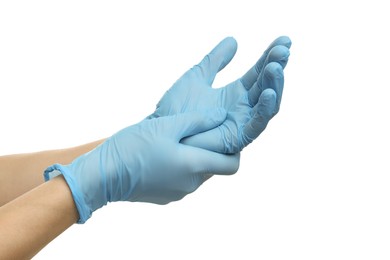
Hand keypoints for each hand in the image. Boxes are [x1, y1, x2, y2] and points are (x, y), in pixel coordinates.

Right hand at [44, 109, 238, 222]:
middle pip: (214, 168)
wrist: (103, 176)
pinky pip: (181, 180)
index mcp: (194, 166)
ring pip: (197, 173)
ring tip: (176, 140)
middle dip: (211, 151)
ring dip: (193, 158)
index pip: (232, 165)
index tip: (225, 135)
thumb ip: (198, 120)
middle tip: (197, 131)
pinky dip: (179, 167)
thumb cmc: (133, 147)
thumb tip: (222, 115)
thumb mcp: (167, 125)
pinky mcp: (165, 196)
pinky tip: (163, 154)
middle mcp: (190, 184)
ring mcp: (177, 193)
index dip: (234, 150)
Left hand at [147, 36, 290, 152]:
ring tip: (275, 67)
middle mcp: (243, 108)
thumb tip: (234, 40)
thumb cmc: (176, 109)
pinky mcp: (238, 138)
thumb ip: (215, 60)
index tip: (284, 40)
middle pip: (266, 86)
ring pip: (267, 105)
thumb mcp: (198, 77)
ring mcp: (242, 123)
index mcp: (235, 93)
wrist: (162, 131)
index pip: (259, 72)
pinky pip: (256, 125)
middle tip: (284, 50)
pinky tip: (268, 93)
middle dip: (276, 67)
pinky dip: (264, 110)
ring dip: (274, 86)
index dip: (270, 56)